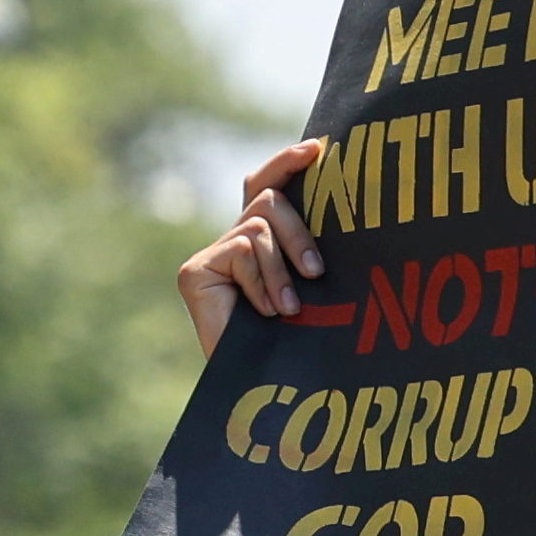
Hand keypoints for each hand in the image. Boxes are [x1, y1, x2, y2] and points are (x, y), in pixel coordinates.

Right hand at [176, 136, 326, 357]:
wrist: (263, 387)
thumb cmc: (295, 342)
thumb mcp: (311, 284)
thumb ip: (310, 247)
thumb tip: (340, 201)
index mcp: (261, 241)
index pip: (268, 185)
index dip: (287, 161)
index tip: (317, 148)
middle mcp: (233, 242)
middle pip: (268, 199)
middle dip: (299, 231)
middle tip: (316, 272)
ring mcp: (211, 255)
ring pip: (258, 226)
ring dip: (281, 269)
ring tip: (289, 309)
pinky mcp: (195, 271)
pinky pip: (242, 250)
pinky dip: (261, 282)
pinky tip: (265, 312)